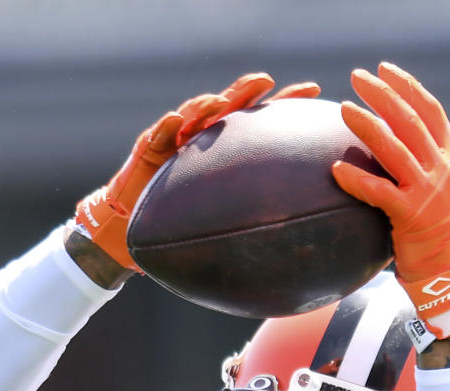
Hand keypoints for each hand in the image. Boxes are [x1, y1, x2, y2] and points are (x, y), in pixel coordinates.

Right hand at [74, 75, 320, 270]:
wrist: (136, 231)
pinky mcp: (148, 149)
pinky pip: (157, 136)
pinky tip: (177, 122)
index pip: (261, 122)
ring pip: (194, 115)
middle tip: (268, 82)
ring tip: (220, 101)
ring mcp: (176, 140)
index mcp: (229, 151)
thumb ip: (256, 228)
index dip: (285, 104)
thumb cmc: (185, 229)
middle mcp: (205, 138)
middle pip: (231, 107)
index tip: (313, 92)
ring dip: (207, 105)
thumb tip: (303, 250)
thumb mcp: (226, 227)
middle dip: (249, 91)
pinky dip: (167, 128)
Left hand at [332, 63, 449, 338]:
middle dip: (383, 94)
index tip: (385, 70)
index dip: (407, 87)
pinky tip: (336, 169)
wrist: (449, 276)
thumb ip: (423, 168)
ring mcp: (430, 193)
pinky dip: (357, 179)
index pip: (431, 111)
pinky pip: (379, 192)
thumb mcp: (441, 194)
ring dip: (368, 125)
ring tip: (344, 109)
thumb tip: (389, 146)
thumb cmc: (438, 237)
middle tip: (357, 77)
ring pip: (396, 148)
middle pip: (411, 121)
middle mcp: (445, 170)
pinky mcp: (411, 217)